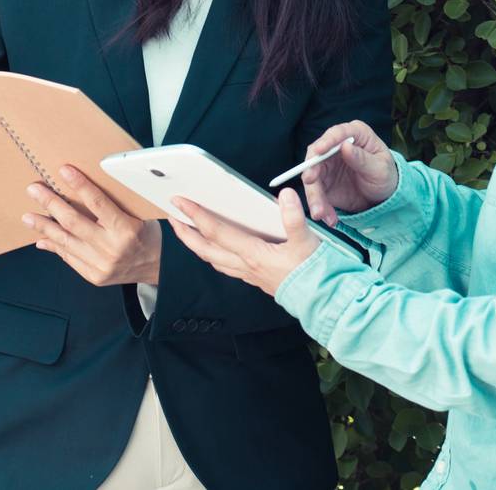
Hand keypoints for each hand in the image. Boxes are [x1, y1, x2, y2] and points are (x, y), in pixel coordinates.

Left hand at [22, 166, 160, 285]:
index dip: (80, 185)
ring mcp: (100, 265)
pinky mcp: (93, 276)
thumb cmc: (148, 235)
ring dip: (44, 226)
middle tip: (34, 190)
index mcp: (126, 229)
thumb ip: (116, 204)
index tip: (64, 171)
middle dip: (51, 203)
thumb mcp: (139, 215)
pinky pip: (68, 258)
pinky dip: (54, 246)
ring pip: (65, 242)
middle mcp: (111, 248)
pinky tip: (42, 236)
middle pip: (74, 222)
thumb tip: (87, 189)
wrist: (157, 268)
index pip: (98, 203)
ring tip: (29, 216)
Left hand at [168, 188, 317, 296]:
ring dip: (197, 246)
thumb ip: (294, 218)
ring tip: (188, 232)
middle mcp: (246, 266)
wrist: (322, 300)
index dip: (196, 215)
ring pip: (213, 260)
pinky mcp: (256, 279)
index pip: (217, 232)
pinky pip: (226, 267)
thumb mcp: (307, 241)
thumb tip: (285, 195)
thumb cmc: (315, 273)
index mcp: (253, 254)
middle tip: (172, 217)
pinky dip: (214, 256)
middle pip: (206, 250)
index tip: (181, 202)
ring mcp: (249, 275)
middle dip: (185, 234)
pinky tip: (217, 250)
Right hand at [299, 121, 398, 225]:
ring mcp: (327, 165)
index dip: (326, 140)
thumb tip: (345, 146)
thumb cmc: (386, 176)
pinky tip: (329, 218)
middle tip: (310, 181)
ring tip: (321, 213)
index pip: (337, 133)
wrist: (383, 197)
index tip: (319, 151)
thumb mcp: (380, 169)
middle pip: (316, 154)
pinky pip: (316, 194)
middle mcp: (336, 147)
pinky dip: (320, 206)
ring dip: (314, 195)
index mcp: (355, 134)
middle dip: (311, 169)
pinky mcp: (322, 183)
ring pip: (312, 177)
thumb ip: (362, 158)